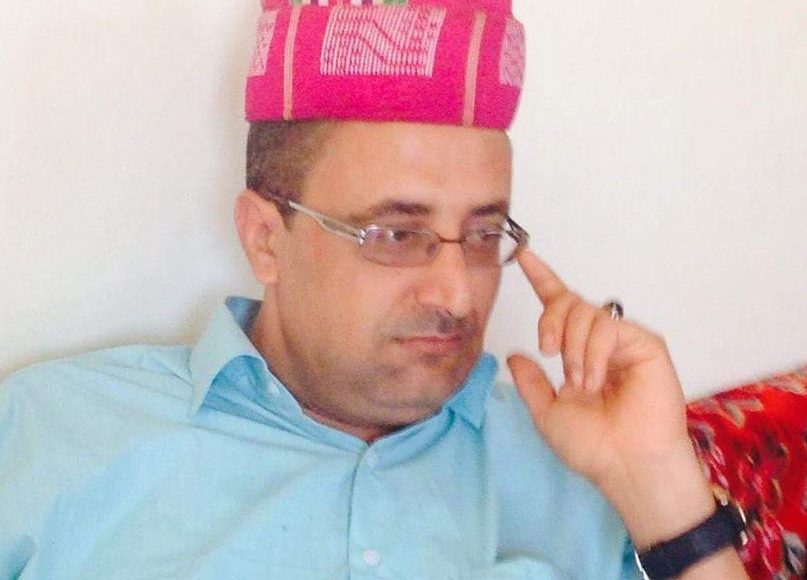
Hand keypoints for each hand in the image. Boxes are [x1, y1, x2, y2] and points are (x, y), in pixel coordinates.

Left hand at [507, 249, 715, 548]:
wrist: (625, 464)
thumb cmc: (593, 446)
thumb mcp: (547, 413)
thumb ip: (530, 382)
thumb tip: (515, 355)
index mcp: (576, 353)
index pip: (559, 307)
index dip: (542, 278)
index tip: (524, 254)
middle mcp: (600, 342)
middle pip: (568, 303)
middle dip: (549, 321)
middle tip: (547, 351)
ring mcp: (623, 341)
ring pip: (585, 312)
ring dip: (573, 348)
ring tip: (582, 383)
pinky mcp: (645, 344)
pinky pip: (608, 327)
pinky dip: (593, 352)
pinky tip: (595, 378)